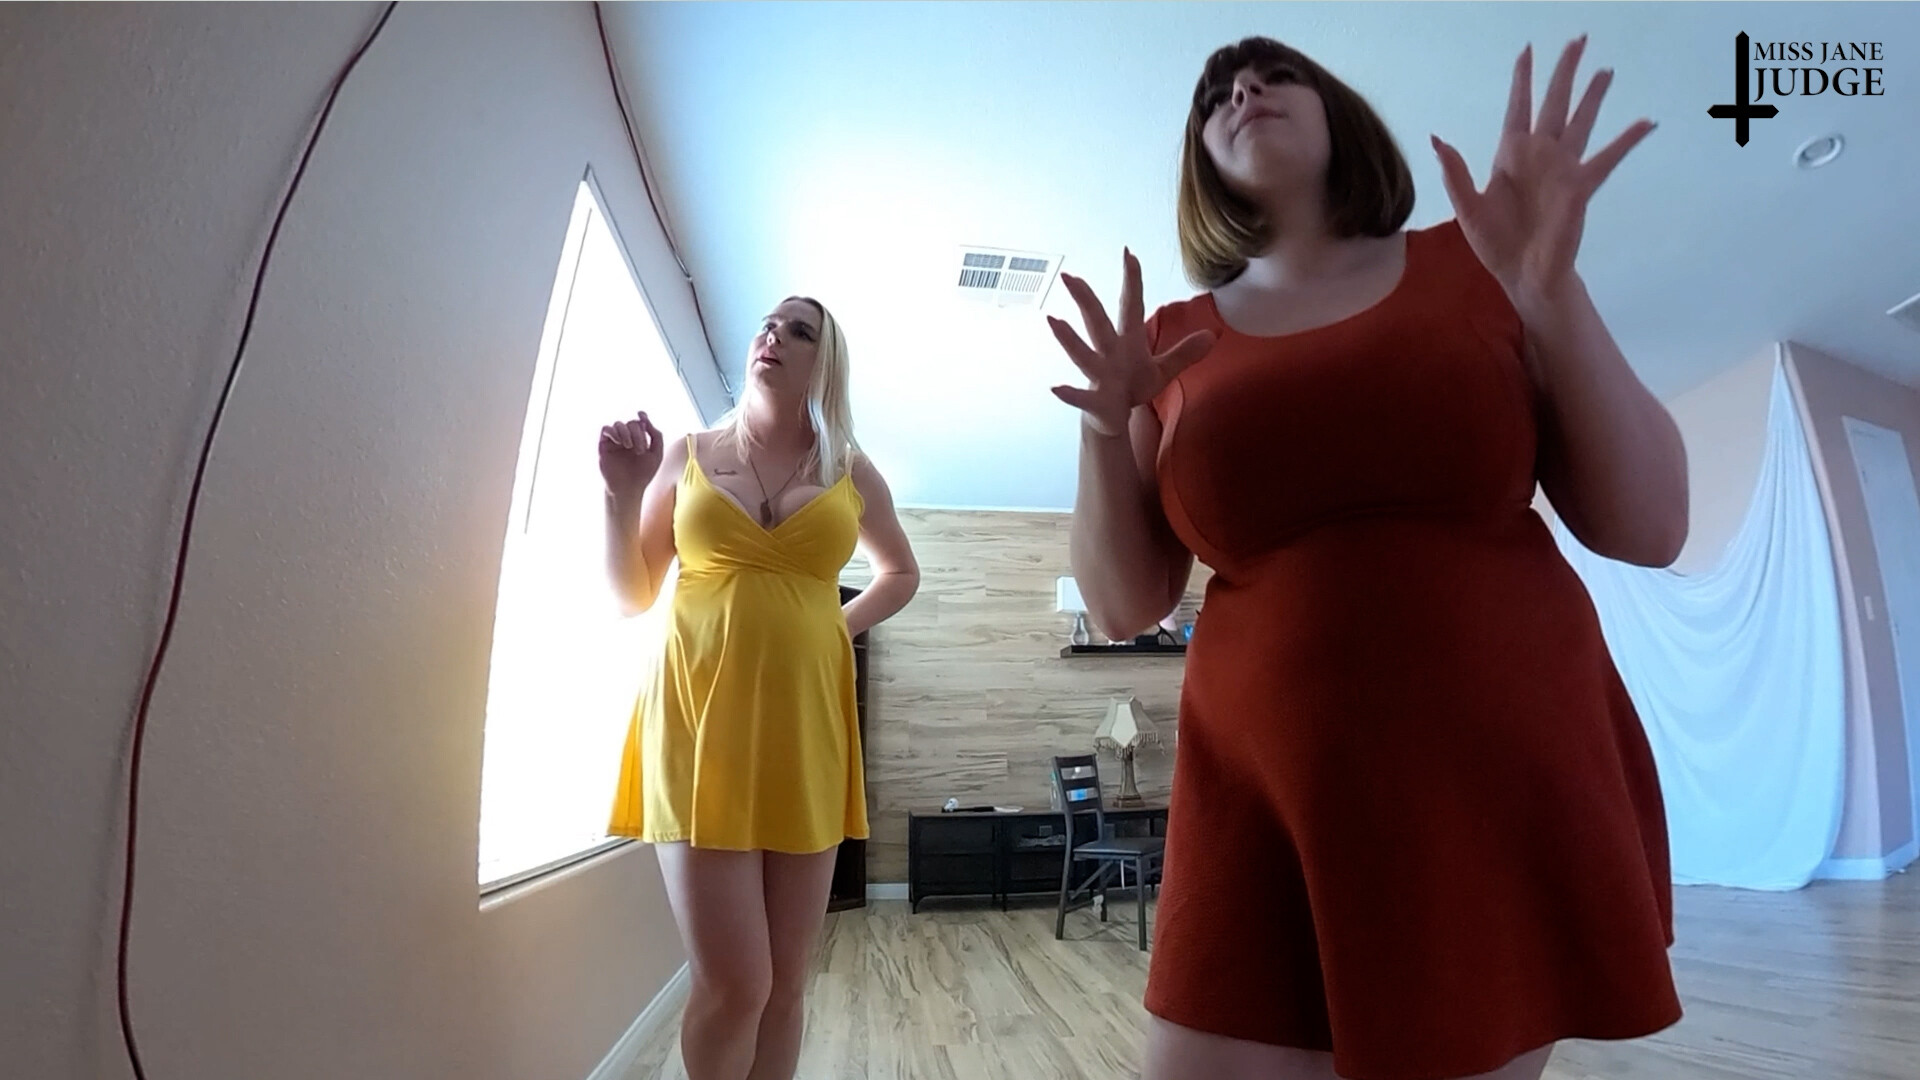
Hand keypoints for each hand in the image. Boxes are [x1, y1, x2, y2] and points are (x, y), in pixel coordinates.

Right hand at [598, 411, 663, 498]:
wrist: (628, 488)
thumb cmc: (643, 474)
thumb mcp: (656, 454)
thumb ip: (656, 436)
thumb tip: (646, 420)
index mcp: (639, 440)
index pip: (640, 422)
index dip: (643, 416)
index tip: (643, 416)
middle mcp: (627, 439)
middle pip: (631, 423)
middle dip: (638, 433)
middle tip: (640, 450)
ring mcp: (615, 441)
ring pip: (619, 423)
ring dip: (626, 432)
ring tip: (629, 447)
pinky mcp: (604, 445)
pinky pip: (606, 428)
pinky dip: (614, 431)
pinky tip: (620, 443)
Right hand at [1047, 249, 1214, 437]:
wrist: (1111, 418)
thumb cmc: (1131, 388)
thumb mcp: (1161, 370)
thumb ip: (1184, 352)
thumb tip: (1212, 335)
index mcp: (1127, 342)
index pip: (1131, 306)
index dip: (1131, 281)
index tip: (1128, 253)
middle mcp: (1108, 353)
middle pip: (1097, 322)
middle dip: (1085, 300)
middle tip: (1070, 276)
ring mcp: (1099, 375)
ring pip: (1083, 354)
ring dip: (1069, 339)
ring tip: (1054, 320)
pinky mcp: (1094, 400)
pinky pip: (1080, 395)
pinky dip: (1069, 393)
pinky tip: (1055, 387)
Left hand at [1430, 35, 1653, 310]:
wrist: (1522, 273)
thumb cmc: (1494, 242)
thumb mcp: (1467, 208)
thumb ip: (1456, 173)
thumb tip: (1437, 139)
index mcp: (1510, 155)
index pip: (1518, 107)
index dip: (1523, 79)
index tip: (1528, 50)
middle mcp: (1539, 154)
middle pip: (1554, 103)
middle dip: (1565, 72)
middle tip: (1578, 40)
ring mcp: (1562, 168)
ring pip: (1580, 121)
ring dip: (1593, 96)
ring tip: (1606, 70)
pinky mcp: (1581, 187)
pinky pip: (1608, 158)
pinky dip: (1627, 140)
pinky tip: (1646, 123)